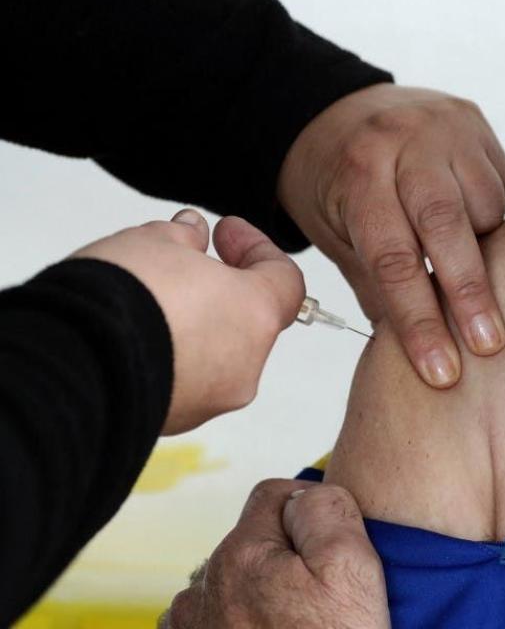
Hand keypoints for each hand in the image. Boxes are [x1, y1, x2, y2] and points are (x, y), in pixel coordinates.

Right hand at [74, 210, 304, 433]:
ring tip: (147, 298)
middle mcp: (245, 366)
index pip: (284, 280)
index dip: (257, 249)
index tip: (225, 232)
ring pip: (215, 354)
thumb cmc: (124, 297)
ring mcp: (209, 401)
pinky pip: (182, 381)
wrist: (70, 362)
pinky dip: (168, 357)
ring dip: (193, 325)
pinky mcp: (172, 422)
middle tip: (182, 263)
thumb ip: (183, 235)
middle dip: (219, 289)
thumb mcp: (154, 241)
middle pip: (248, 320)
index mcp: (256, 315)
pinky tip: (133, 335)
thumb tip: (192, 233)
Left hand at [163, 480, 389, 628]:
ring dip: (259, 596)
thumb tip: (303, 494)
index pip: (274, 495)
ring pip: (231, 585)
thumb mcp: (352, 568)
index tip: (334, 554)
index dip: (313, 514)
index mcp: (240, 556)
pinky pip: (214, 625)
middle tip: (322, 603)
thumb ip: (325, 508)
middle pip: (251, 543)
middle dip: (285, 559)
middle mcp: (202, 591)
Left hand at [279, 83, 504, 387]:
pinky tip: (472, 226)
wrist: (341, 109)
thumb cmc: (335, 180)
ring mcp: (445, 126)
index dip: (419, 320)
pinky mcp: (475, 120)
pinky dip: (490, 216)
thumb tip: (413, 349)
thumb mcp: (336, 231)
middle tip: (488, 345)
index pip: (393, 258)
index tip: (440, 371)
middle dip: (469, 293)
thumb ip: (376, 283)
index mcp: (359, 173)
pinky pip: (499, 183)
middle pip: (446, 226)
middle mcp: (404, 142)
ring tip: (467, 268)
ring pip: (484, 204)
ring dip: (482, 249)